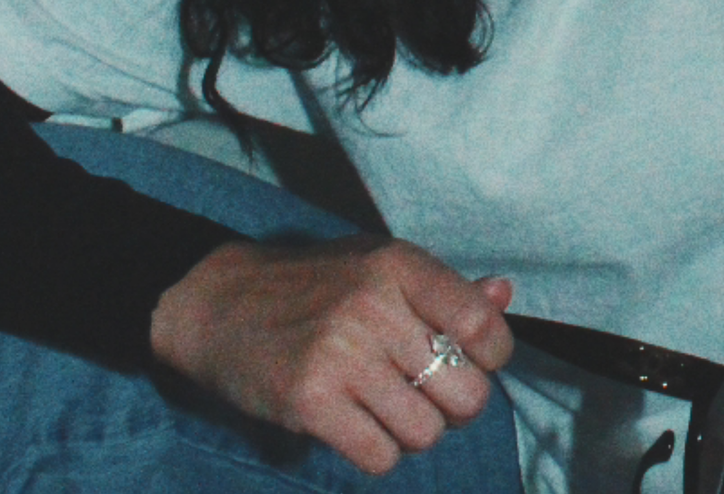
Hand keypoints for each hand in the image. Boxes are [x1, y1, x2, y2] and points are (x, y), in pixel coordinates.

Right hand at [150, 235, 514, 475]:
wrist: (219, 302)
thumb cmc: (315, 285)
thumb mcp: (380, 267)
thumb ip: (445, 289)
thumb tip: (504, 294)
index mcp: (400, 266)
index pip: (482, 323)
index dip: (493, 356)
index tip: (474, 362)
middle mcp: (375, 306)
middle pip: (464, 391)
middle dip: (456, 407)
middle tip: (429, 397)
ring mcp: (341, 355)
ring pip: (425, 433)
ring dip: (414, 434)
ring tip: (389, 410)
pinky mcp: (309, 402)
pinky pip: (380, 457)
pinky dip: (378, 454)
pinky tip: (359, 428)